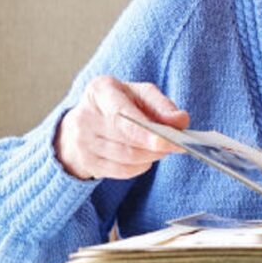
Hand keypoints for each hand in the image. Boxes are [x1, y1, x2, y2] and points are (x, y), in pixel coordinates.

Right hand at [54, 76, 187, 180]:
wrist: (87, 121)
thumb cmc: (120, 104)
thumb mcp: (141, 95)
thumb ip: (163, 105)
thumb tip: (181, 120)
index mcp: (100, 91)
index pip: (122, 115)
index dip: (144, 131)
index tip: (167, 140)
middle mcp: (84, 116)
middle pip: (126, 140)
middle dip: (155, 145)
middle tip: (177, 145)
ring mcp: (81, 141)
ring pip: (126, 158)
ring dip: (151, 156)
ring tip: (163, 149)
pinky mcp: (85, 162)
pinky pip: (120, 171)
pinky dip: (140, 167)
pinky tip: (146, 159)